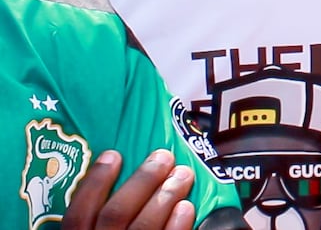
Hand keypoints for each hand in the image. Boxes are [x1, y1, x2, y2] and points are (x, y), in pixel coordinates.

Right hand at [63, 150, 195, 229]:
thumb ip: (96, 225)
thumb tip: (119, 184)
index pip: (77, 214)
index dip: (94, 182)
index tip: (113, 154)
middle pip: (116, 214)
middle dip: (142, 181)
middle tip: (163, 157)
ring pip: (143, 227)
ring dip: (166, 196)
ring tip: (182, 175)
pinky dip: (176, 226)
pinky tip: (186, 207)